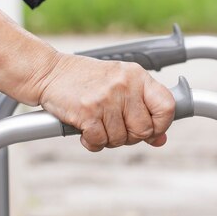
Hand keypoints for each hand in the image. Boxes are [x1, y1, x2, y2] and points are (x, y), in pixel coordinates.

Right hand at [36, 53, 174, 151]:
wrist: (49, 72)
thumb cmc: (86, 80)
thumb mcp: (120, 85)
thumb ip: (142, 109)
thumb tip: (160, 139)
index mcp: (138, 76)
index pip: (167, 106)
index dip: (162, 124)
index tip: (152, 129)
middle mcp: (125, 85)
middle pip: (144, 129)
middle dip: (130, 136)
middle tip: (115, 128)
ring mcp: (106, 99)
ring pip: (120, 139)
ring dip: (108, 139)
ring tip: (98, 124)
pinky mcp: (87, 112)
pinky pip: (99, 142)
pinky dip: (92, 142)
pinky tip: (86, 130)